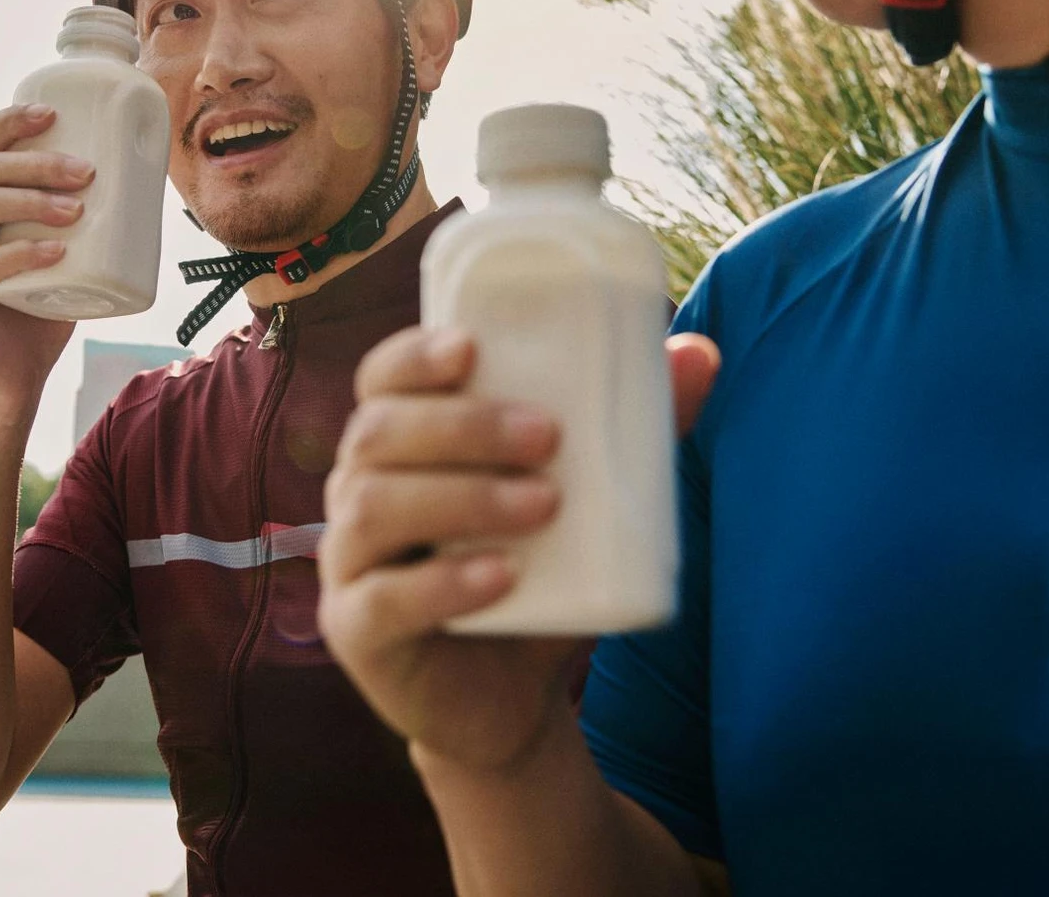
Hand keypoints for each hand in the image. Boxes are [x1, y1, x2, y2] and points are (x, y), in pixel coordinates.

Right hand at [0, 104, 92, 423]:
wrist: (14, 386)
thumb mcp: (68, 259)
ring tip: (77, 209)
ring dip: (30, 201)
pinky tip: (55, 251)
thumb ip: (88, 224)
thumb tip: (149, 182)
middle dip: (35, 162)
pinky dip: (19, 255)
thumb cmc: (45, 318)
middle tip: (86, 171)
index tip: (55, 113)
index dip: (10, 122)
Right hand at [317, 328, 720, 774]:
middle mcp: (358, 491)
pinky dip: (443, 583)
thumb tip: (700, 355)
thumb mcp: (587, 505)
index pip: (381, 378)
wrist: (512, 702)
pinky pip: (380, 599)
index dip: (414, 356)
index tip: (472, 347)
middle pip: (378, 433)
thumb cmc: (538, 579)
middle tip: (549, 435)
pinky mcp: (355, 632)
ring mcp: (348, 563)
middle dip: (463, 426)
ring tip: (545, 505)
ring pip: (374, 507)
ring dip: (463, 497)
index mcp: (399, 445)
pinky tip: (502, 577)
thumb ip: (633, 431)